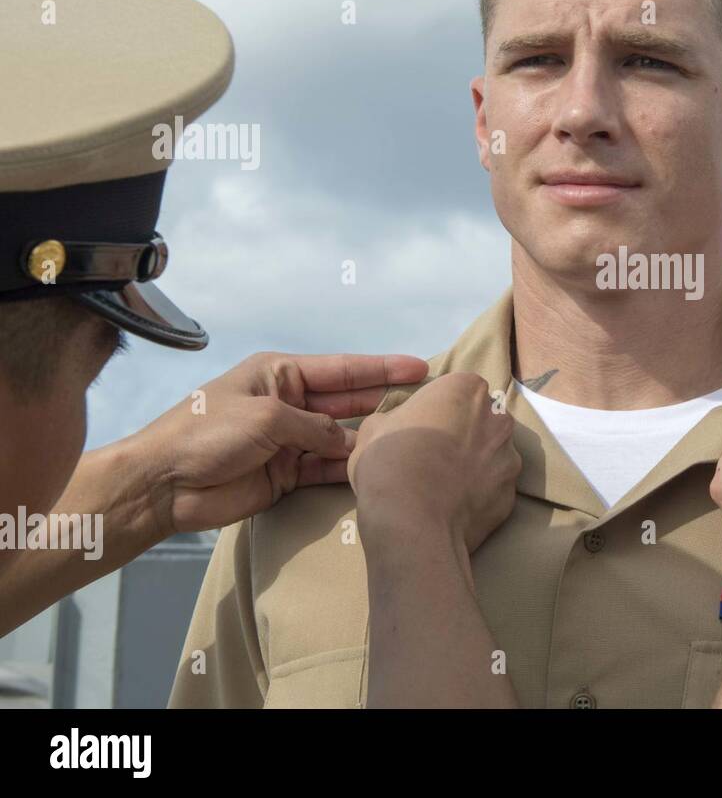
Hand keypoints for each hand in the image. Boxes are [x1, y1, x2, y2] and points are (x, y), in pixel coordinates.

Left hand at [122, 352, 429, 537]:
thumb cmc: (205, 434)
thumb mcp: (267, 418)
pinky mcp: (285, 475)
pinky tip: (379, 469)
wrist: (163, 485)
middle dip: (385, 400)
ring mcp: (288, 440)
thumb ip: (315, 427)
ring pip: (340, 437)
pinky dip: (349, 469)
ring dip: (371, 439)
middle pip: (347, 401)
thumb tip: (348, 442)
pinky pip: (326, 469)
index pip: (343, 369)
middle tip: (428, 402)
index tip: (421, 367)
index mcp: (279, 374)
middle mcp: (288, 403)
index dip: (382, 368)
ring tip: (413, 437)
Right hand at [348, 372, 520, 555]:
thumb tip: (399, 426)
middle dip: (463, 433)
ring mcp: (510, 458)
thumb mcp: (374, 428)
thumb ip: (397, 418)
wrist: (412, 521)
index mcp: (466, 389)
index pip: (456, 390)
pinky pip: (494, 489)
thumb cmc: (389, 462)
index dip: (436, 409)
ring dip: (475, 465)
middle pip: (482, 420)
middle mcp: (498, 418)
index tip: (421, 428)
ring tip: (444, 486)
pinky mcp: (512, 495)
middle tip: (434, 456)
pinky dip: (479, 495)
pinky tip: (454, 507)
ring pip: (493, 455)